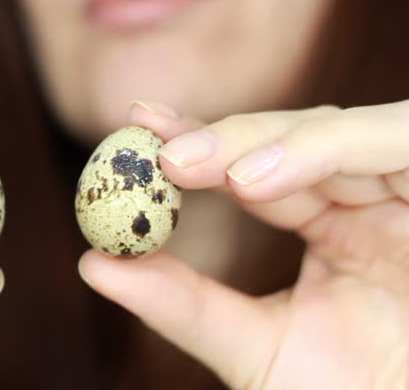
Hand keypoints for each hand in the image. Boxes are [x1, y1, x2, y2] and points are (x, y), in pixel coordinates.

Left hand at [79, 101, 408, 388]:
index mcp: (336, 227)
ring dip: (261, 141)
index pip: (258, 166)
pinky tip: (257, 179)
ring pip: (339, 132)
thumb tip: (93, 264)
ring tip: (190, 165)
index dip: (200, 140)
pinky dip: (326, 150)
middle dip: (223, 138)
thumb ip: (181, 305)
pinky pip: (398, 142)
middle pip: (295, 137)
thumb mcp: (254, 348)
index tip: (136, 124)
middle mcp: (375, 201)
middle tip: (157, 146)